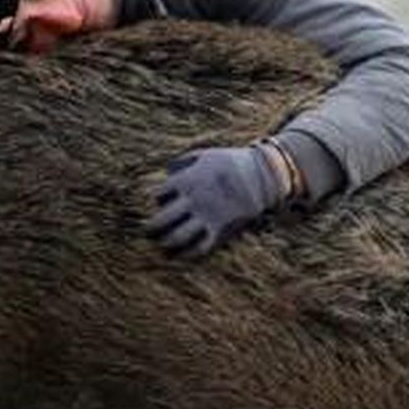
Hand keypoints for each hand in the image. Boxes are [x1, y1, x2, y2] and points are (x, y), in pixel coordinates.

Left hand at [145, 145, 286, 256]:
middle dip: (150, 228)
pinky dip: (188, 253)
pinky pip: (200, 248)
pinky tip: (182, 253)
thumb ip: (183, 162)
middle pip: (162, 219)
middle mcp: (193, 200)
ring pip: (177, 237)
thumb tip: (167, 171)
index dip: (157, 198)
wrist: (262, 175)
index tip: (162, 201)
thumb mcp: (205, 155)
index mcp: (187, 180)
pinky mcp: (220, 229)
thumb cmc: (230, 162)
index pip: (159, 194)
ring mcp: (206, 216)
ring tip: (162, 244)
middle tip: (147, 231)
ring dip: (166, 243)